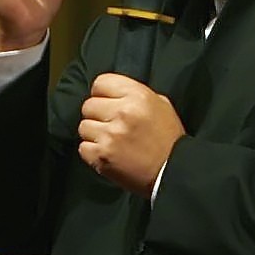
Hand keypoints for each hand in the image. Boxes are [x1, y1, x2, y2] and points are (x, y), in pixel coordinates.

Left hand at [78, 74, 184, 196]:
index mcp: (137, 96)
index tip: (106, 101)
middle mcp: (122, 112)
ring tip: (109, 140)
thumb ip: (135, 94)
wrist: (172, 171)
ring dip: (93, 133)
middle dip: (97, 114)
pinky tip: (107, 152)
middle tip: (109, 123)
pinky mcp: (102, 156)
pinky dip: (92, 151)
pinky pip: (83, 147)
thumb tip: (114, 92)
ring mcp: (110, 135)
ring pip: (83, 126)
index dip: (102, 93)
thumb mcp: (160, 104)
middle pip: (89, 105)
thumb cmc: (168, 138)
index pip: (100, 83)